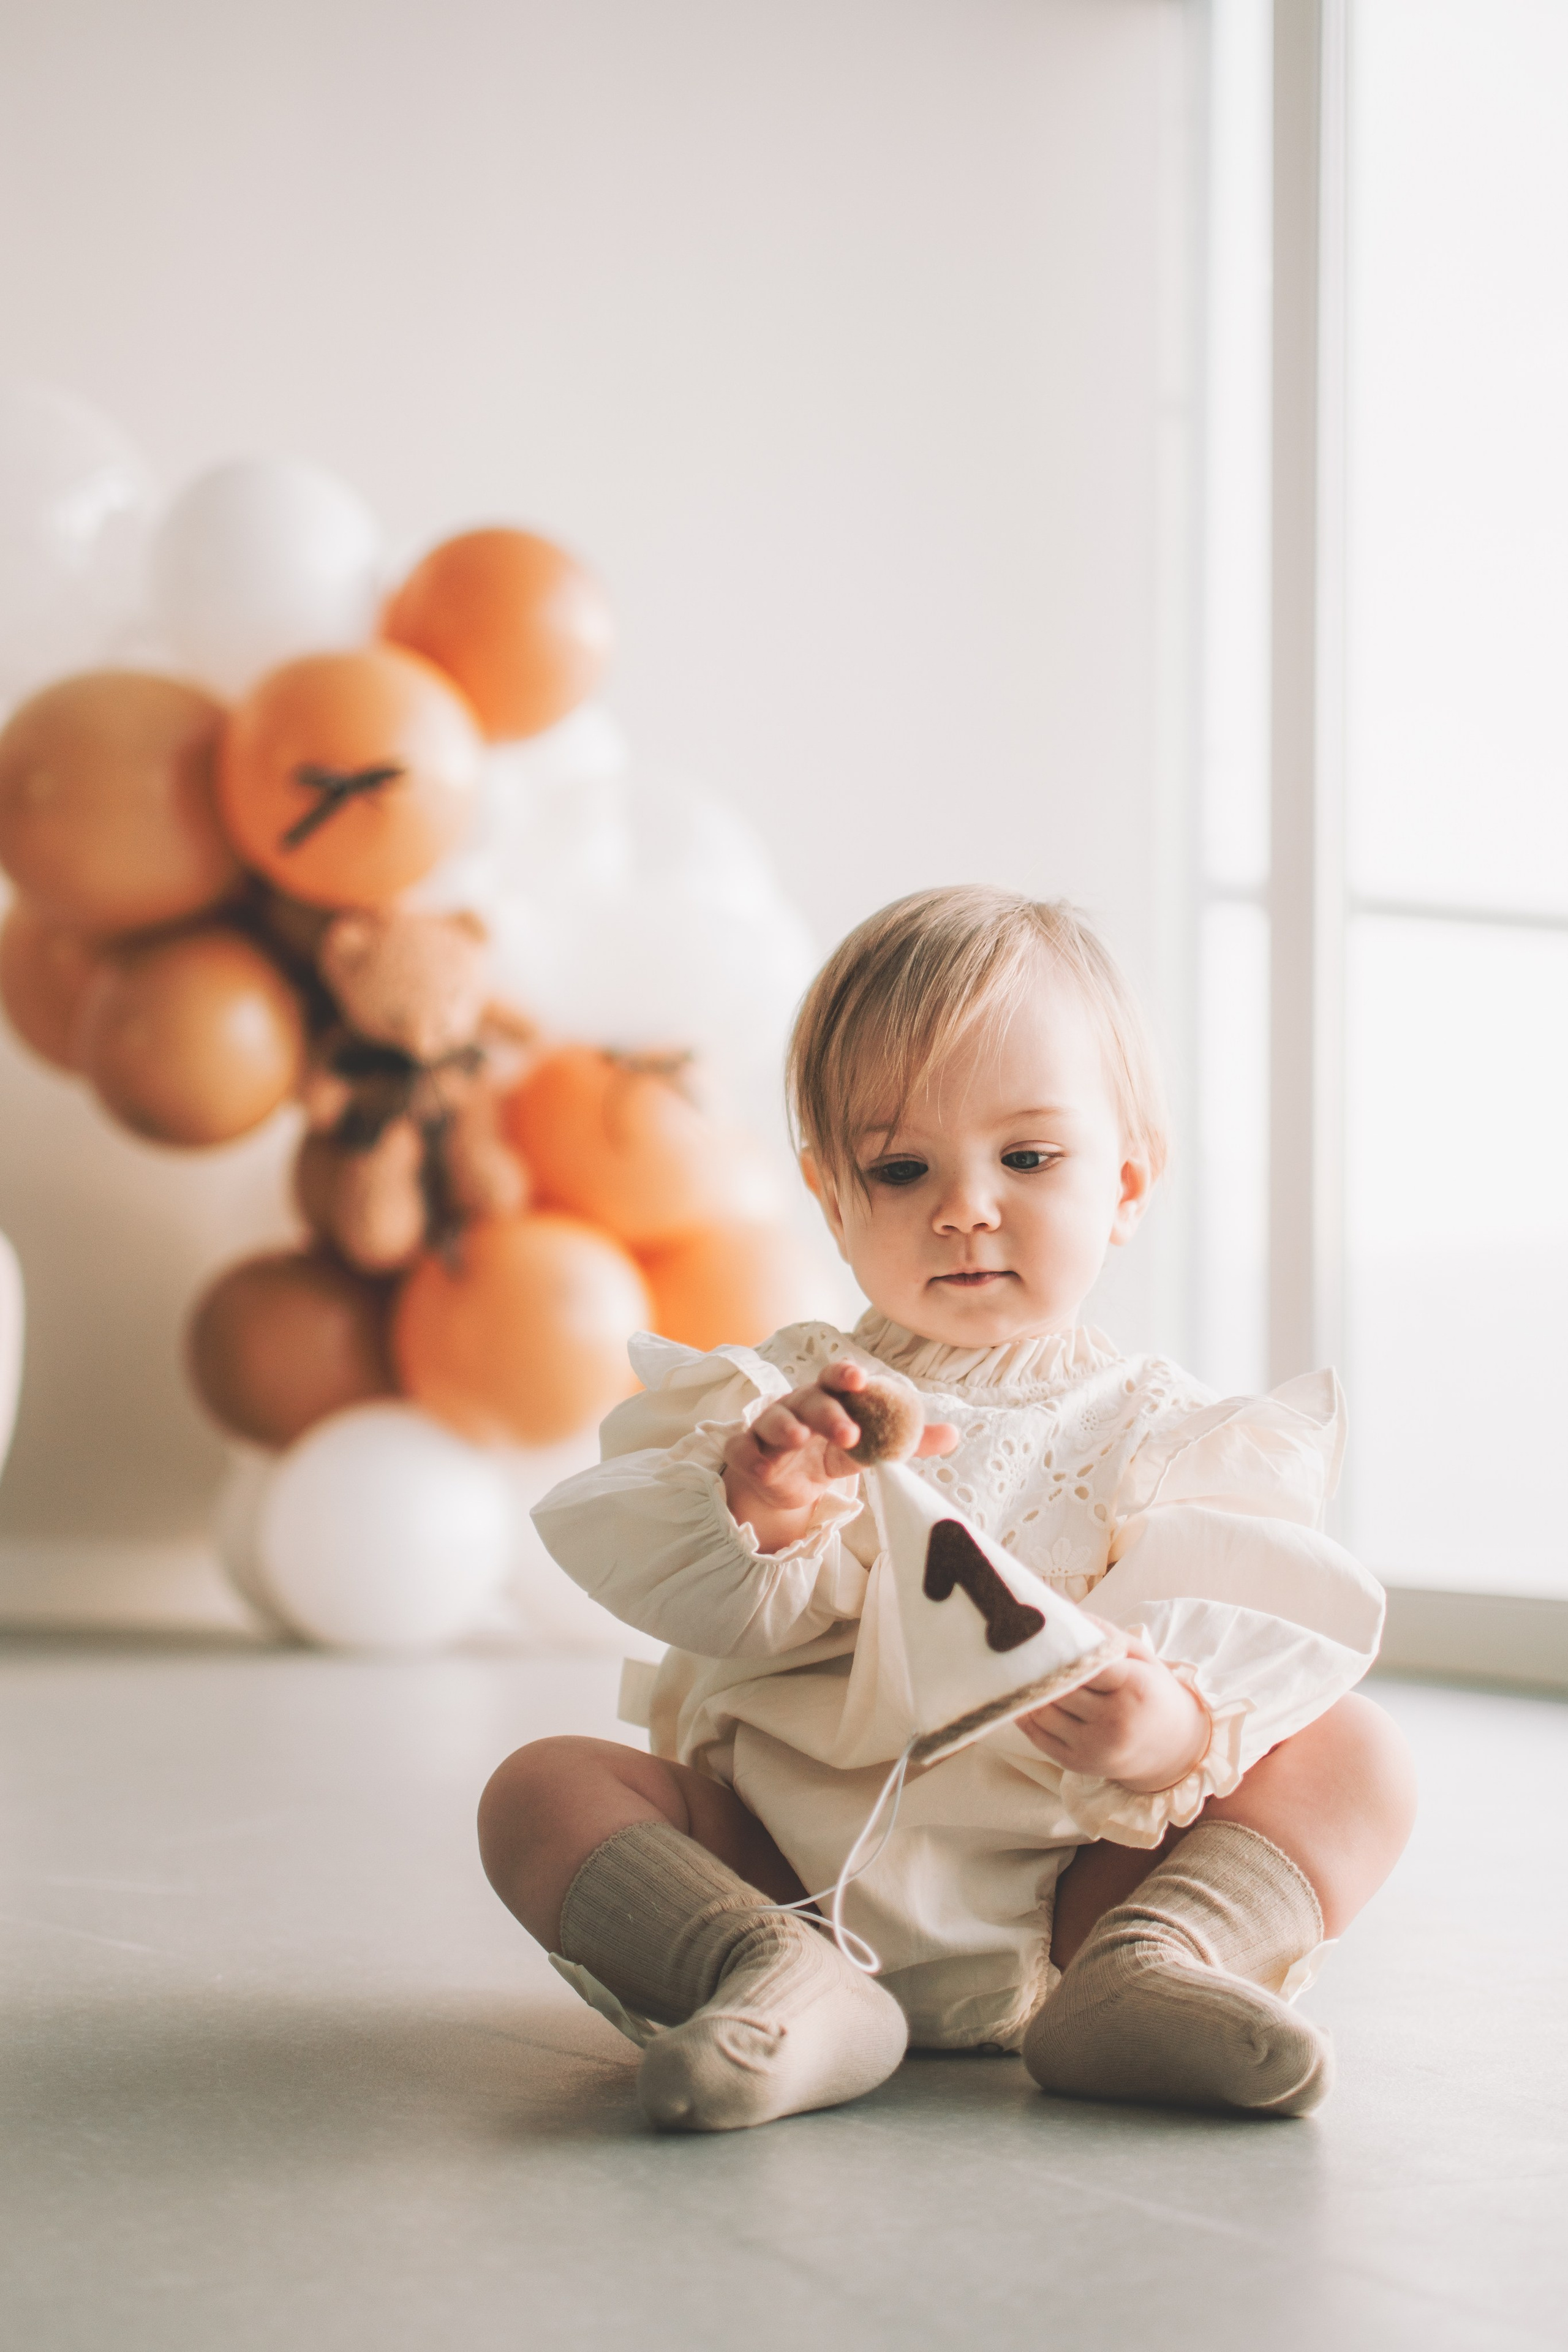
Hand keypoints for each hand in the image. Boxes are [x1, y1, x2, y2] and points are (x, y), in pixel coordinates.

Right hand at [723, 1359, 956, 1554]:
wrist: (785, 1484)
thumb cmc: (828, 1453)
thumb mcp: (867, 1449)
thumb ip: (904, 1442)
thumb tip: (953, 1435)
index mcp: (827, 1398)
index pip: (835, 1379)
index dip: (845, 1376)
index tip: (862, 1379)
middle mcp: (796, 1407)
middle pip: (809, 1401)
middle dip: (827, 1413)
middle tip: (850, 1433)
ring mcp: (768, 1429)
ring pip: (773, 1420)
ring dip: (786, 1427)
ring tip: (800, 1438)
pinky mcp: (746, 1453)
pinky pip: (745, 1450)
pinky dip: (751, 1456)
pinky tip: (763, 1466)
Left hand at [1020, 1624, 1210, 1793]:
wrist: (1172, 1747)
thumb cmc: (1151, 1692)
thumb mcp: (1140, 1656)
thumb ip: (1104, 1632)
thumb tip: (1063, 1611)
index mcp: (1134, 1688)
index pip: (1086, 1663)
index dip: (1061, 1649)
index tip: (1042, 1634)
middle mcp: (1115, 1721)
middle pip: (1061, 1687)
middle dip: (1039, 1667)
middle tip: (1018, 1647)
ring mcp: (1094, 1746)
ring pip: (1043, 1711)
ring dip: (1027, 1690)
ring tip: (1017, 1669)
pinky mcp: (1077, 1763)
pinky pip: (1038, 1735)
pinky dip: (1024, 1714)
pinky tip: (1020, 1696)